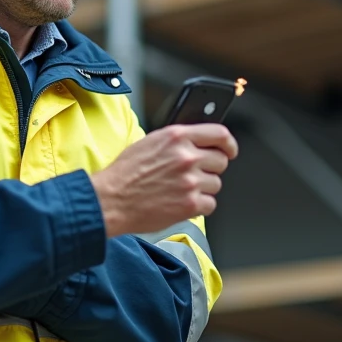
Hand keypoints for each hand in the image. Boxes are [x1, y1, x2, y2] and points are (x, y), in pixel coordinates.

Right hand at [89, 123, 237, 237]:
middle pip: (221, 161)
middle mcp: (186, 157)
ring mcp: (190, 181)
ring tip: (180, 191)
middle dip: (211, 169)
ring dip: (203, 189)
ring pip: (216, 184)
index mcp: (177, 137)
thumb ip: (176, 141)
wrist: (111, 199)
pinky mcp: (190, 204)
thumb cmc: (125, 173)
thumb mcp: (150, 143)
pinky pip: (210, 204)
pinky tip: (181, 203)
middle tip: (195, 175)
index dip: (229, 143)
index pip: (219, 134)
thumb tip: (197, 143)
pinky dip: (199, 206)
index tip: (230, 150)